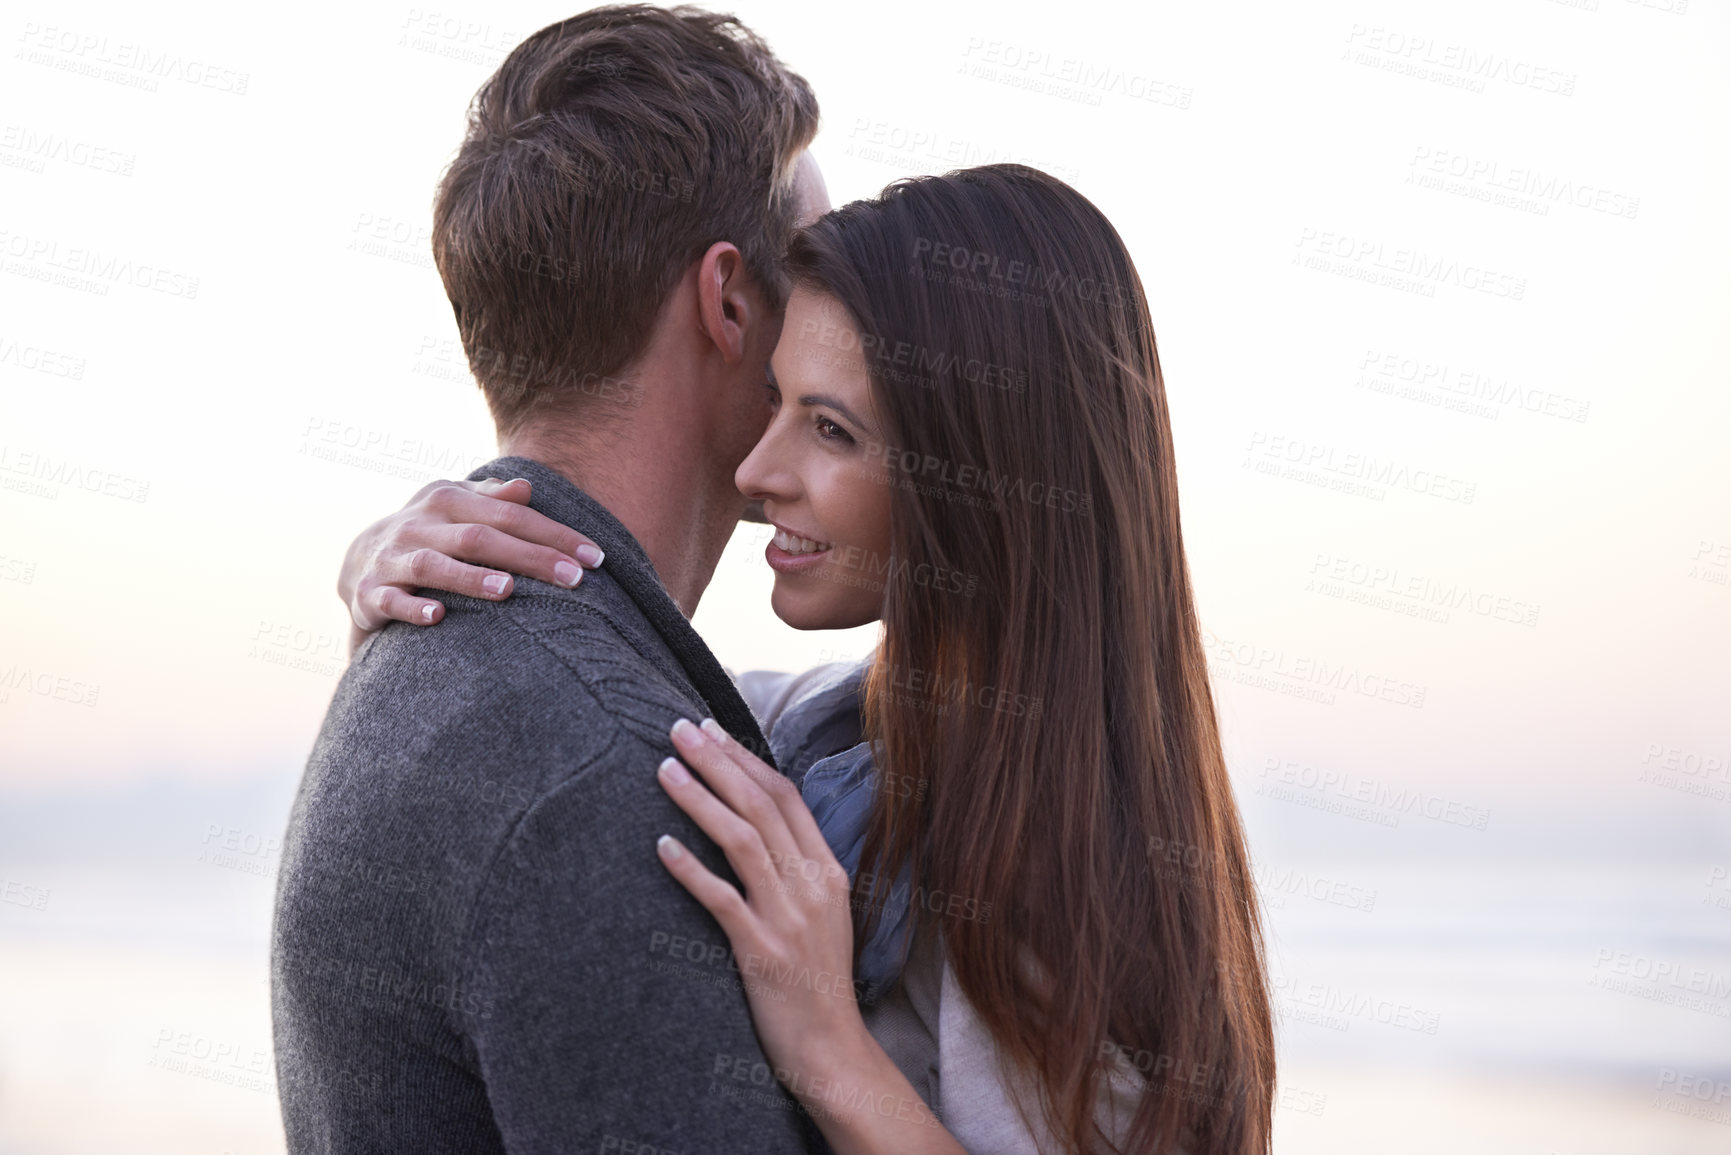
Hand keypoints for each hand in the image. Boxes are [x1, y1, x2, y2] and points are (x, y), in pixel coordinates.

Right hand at [338, 477, 603, 646]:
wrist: (358, 562)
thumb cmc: (431, 534)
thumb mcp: (458, 507)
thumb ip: (492, 499)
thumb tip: (526, 488)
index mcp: (447, 499)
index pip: (510, 514)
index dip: (554, 535)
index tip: (594, 558)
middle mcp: (419, 525)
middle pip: (480, 538)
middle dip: (530, 558)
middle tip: (574, 579)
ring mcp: (392, 559)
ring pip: (433, 567)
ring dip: (470, 579)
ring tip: (508, 590)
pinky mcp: (370, 594)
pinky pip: (390, 601)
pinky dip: (412, 608)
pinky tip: (438, 616)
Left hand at [655, 718, 868, 1077]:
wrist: (833, 1050)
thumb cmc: (817, 983)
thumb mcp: (821, 916)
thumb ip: (795, 872)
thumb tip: (755, 829)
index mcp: (827, 871)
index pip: (786, 797)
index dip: (746, 759)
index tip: (712, 731)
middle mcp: (811, 885)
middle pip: (761, 806)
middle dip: (717, 762)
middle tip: (678, 730)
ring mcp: (788, 917)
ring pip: (741, 840)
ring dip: (699, 799)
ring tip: (664, 770)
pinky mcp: (761, 950)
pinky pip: (722, 899)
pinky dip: (690, 869)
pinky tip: (661, 846)